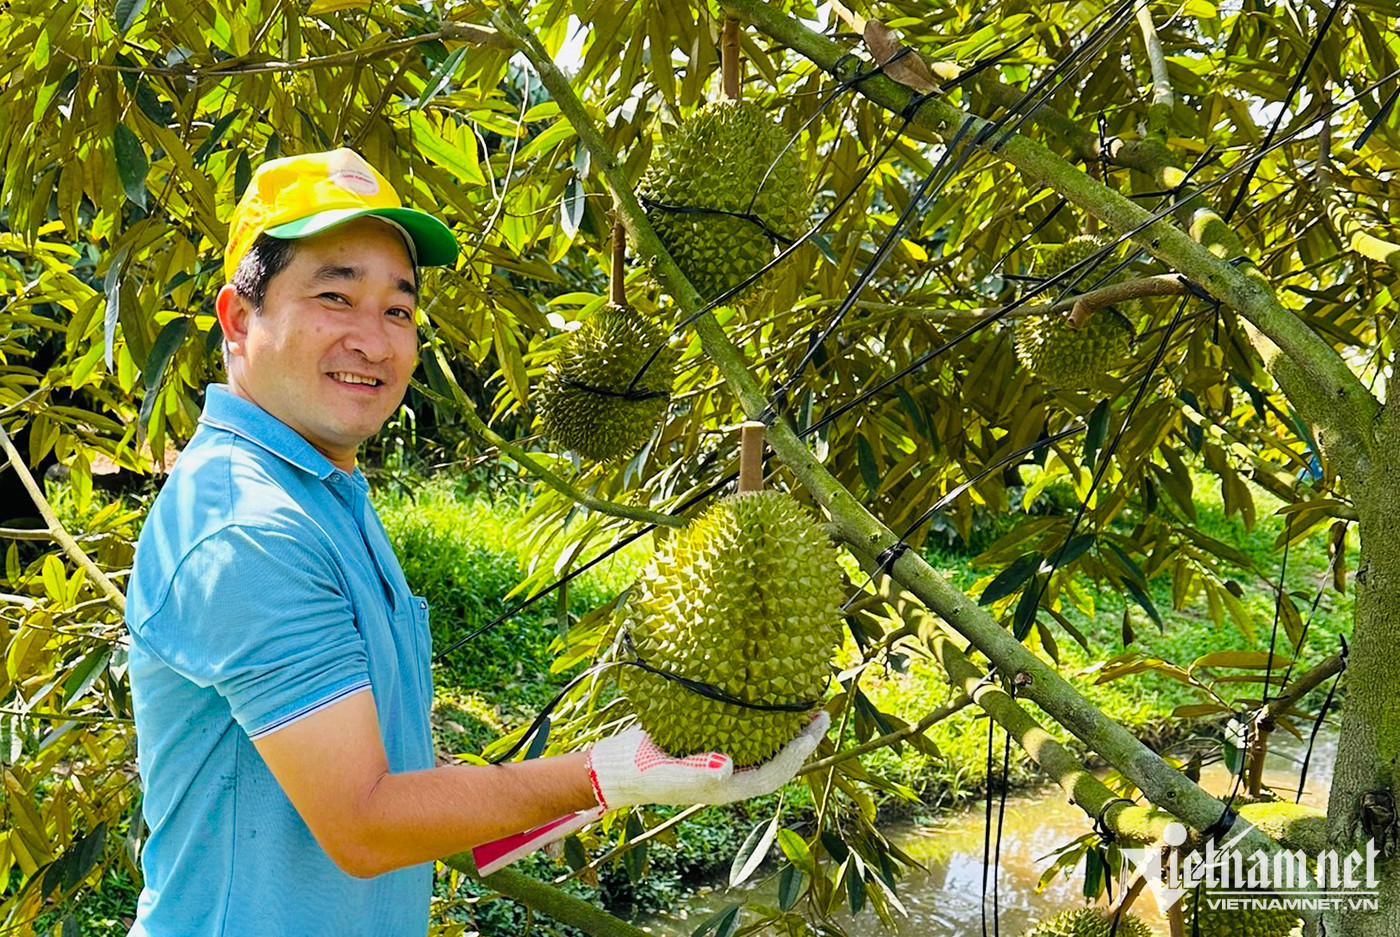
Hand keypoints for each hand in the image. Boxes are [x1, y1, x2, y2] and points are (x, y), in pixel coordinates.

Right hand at [585, 711, 829, 809]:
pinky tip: (765, 701)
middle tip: (820, 711)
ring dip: (785, 730)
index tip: (813, 727)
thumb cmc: (639, 770)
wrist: (613, 766)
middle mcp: (728, 777)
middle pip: (775, 762)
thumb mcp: (665, 772)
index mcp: (724, 787)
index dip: (797, 752)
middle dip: (801, 741)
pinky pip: (745, 736)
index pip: (772, 773)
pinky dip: (762, 721)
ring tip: (802, 705)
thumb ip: (696, 774)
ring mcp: (720, 763)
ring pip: (763, 749)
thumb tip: (729, 768)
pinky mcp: (708, 746)